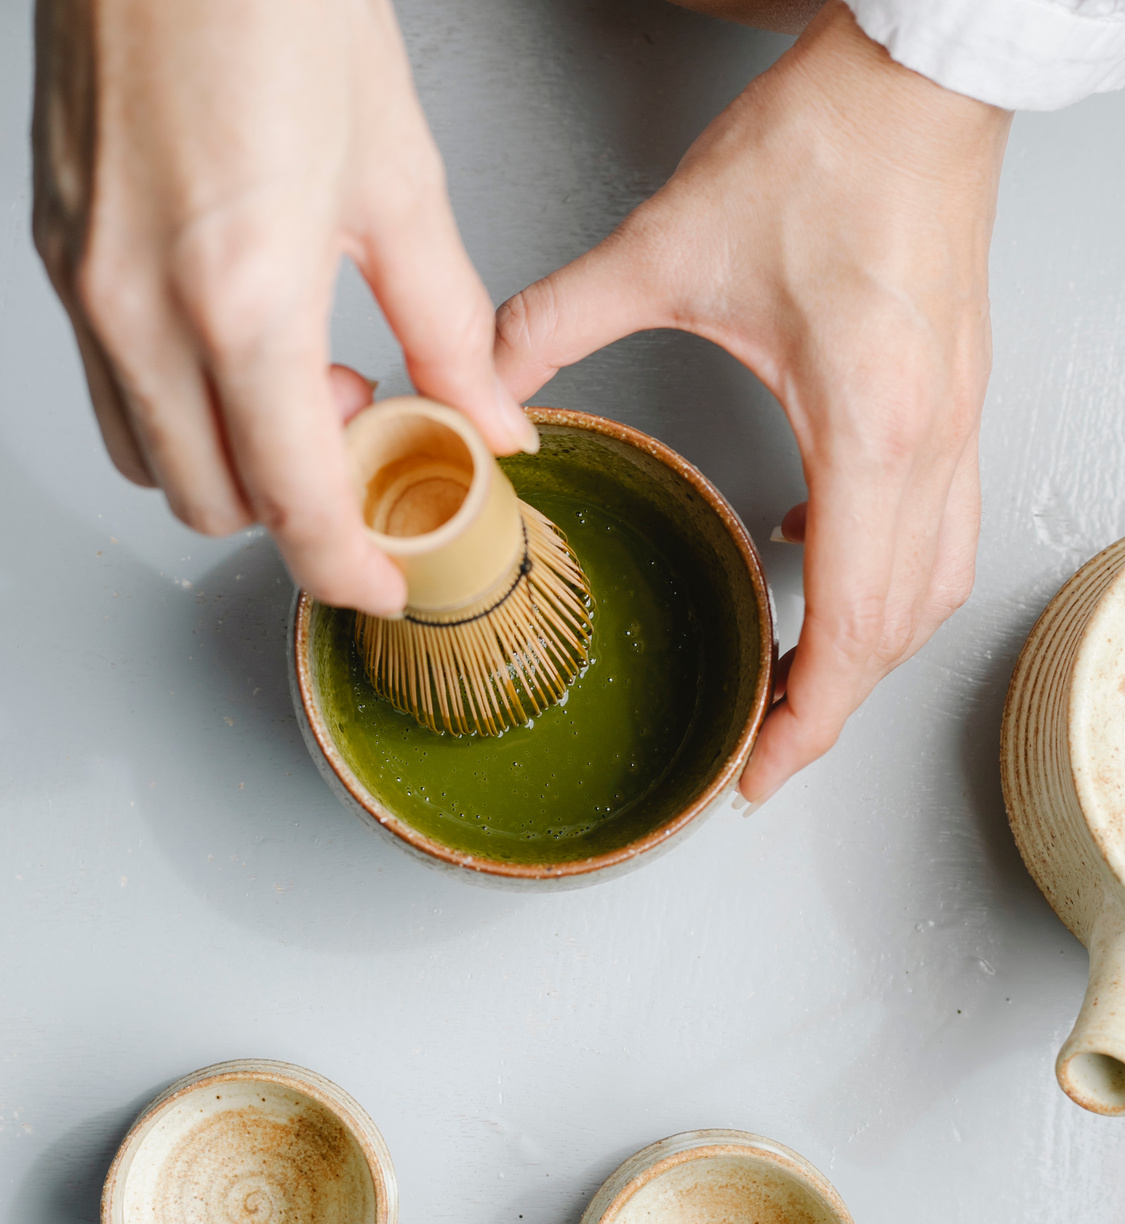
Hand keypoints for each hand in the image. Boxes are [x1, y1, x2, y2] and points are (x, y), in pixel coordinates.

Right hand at [32, 0, 536, 616]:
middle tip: (363, 438)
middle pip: (216, 503)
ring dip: (237, 461)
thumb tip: (492, 418)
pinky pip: (116, 392)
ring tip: (304, 382)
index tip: (384, 581)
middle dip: (297, 507)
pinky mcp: (60, 259)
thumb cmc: (280, 9)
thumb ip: (449, 328)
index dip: (346, 567)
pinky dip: (186, 409)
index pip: (292, 502)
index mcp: (241, 300)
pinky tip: (242, 344)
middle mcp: (140, 312)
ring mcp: (85, 288)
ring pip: (155, 460)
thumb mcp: (400, 182)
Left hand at [494, 1, 1010, 803]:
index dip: (810, 716)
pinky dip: (878, 571)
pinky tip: (808, 555)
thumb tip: (489, 381)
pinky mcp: (950, 398)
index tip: (760, 772)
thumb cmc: (828, 151)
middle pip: (901, 625)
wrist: (920, 81)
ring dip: (865, 646)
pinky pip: (930, 522)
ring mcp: (955, 423)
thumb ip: (559, 319)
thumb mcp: (671, 243)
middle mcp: (930, 444)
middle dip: (835, 705)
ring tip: (793, 677)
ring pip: (931, 584)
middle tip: (765, 751)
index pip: (856, 620)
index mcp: (869, 428)